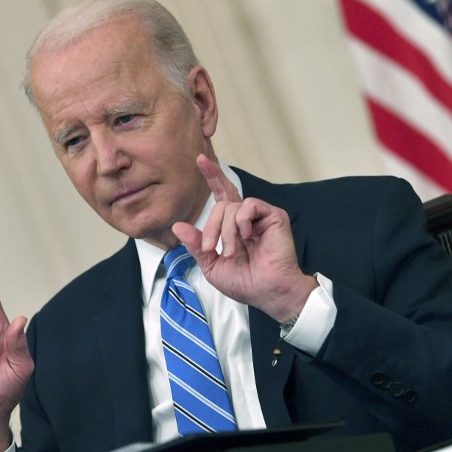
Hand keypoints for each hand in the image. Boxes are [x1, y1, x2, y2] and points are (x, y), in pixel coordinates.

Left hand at [172, 155, 316, 321]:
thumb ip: (196, 244)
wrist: (267, 292)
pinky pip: (249, 205)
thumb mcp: (211, 265)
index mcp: (233, 227)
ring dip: (226, 231)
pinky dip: (242, 222)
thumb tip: (177, 226)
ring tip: (233, 251)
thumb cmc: (245, 282)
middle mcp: (246, 218)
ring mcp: (260, 216)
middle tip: (212, 248)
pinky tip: (248, 237)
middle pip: (221, 203)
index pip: (221, 196)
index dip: (212, 176)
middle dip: (211, 227)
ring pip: (231, 206)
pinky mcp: (274, 216)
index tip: (200, 159)